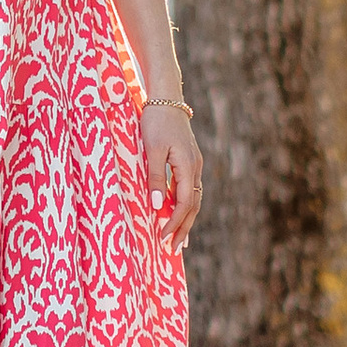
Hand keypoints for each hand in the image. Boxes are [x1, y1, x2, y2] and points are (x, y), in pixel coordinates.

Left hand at [142, 97, 202, 251]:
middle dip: (184, 227)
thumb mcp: (151, 149)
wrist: (165, 97)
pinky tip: (177, 211)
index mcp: (187, 166)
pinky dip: (185, 204)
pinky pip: (189, 188)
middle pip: (193, 205)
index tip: (162, 237)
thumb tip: (157, 206)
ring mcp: (193, 163)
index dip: (174, 222)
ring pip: (193, 197)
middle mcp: (194, 167)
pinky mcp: (188, 159)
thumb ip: (155, 178)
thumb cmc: (155, 121)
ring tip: (180, 238)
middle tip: (175, 248)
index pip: (183, 203)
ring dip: (186, 219)